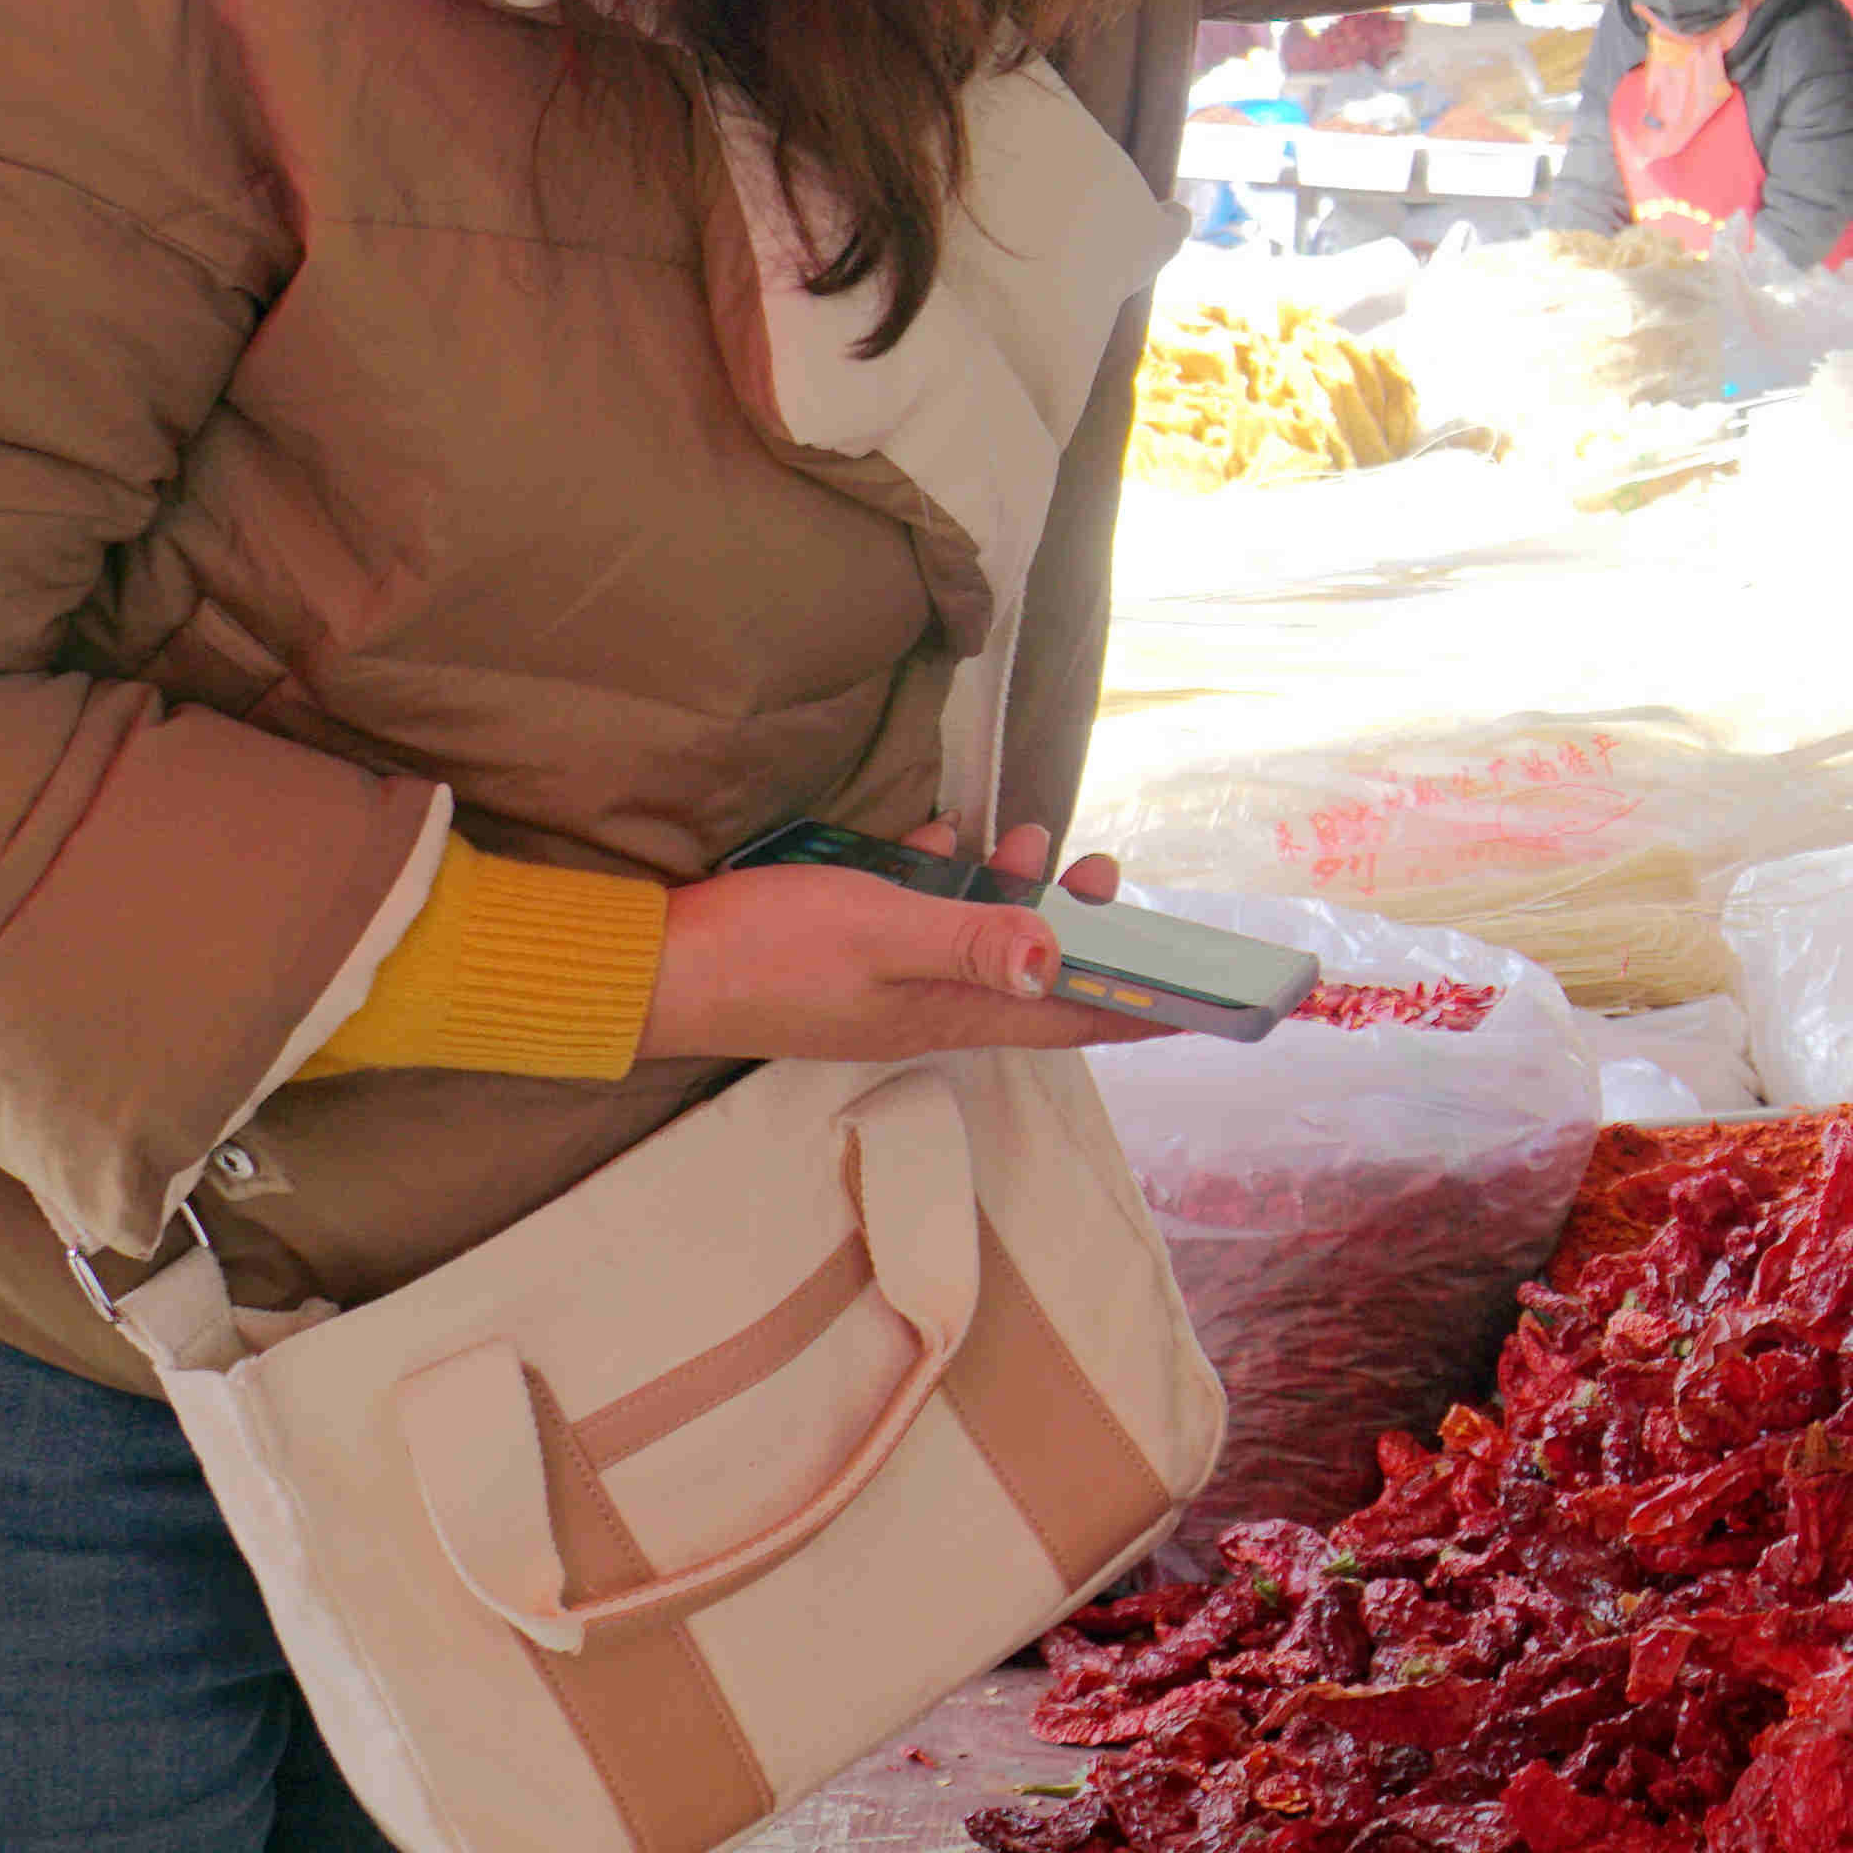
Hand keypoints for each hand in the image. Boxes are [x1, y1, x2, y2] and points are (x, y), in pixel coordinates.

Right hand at [640, 820, 1137, 1064]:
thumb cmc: (767, 953)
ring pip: (976, 935)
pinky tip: (943, 834)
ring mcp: (886, 977)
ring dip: (1010, 888)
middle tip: (1102, 870)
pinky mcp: (848, 947)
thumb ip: (969, 941)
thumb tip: (1058, 958)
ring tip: (1032, 837)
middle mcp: (926, 1003)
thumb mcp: (880, 934)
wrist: (653, 967)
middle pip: (1030, 971)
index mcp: (947, 1012)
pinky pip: (917, 912)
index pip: (1067, 1017)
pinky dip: (939, 873)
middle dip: (1080, 924)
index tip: (1200, 1002)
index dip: (1135, 1007)